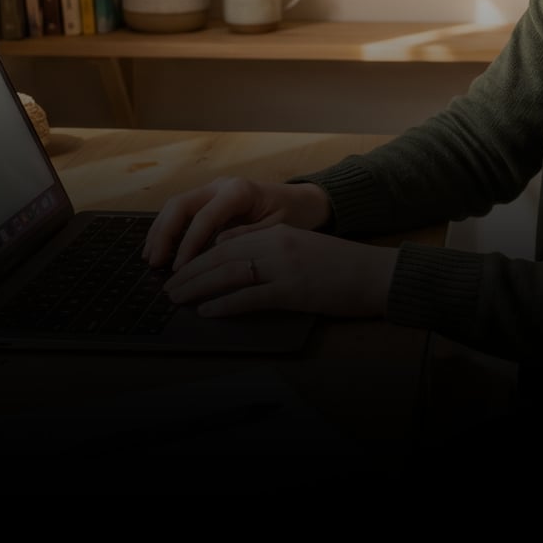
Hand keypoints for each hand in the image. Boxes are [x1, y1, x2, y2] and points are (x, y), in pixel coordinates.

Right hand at [143, 177, 331, 269]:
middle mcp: (221, 185)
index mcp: (239, 191)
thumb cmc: (292, 215)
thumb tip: (217, 246)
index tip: (179, 268)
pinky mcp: (209, 199)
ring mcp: (212, 190)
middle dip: (164, 234)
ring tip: (150, 257)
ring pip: (176, 205)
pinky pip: (182, 211)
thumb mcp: (277, 229)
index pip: (204, 217)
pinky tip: (160, 248)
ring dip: (160, 230)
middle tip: (154, 262)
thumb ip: (249, 236)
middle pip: (181, 205)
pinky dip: (168, 228)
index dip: (189, 244)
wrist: (301, 201)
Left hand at [163, 223, 397, 319]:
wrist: (374, 274)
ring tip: (177, 298)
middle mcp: (276, 244)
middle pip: (221, 256)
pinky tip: (208, 311)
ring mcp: (284, 266)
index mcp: (277, 232)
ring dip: (198, 286)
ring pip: (229, 273)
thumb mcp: (299, 245)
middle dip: (190, 272)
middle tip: (168, 287)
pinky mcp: (293, 290)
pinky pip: (250, 296)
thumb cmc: (339, 264)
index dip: (198, 256)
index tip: (179, 269)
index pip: (226, 241)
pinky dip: (225, 304)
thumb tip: (227, 248)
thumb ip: (265, 245)